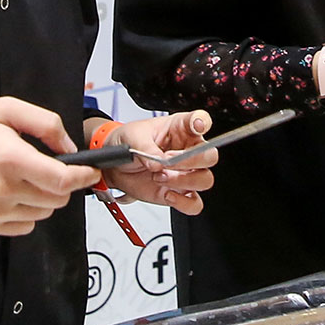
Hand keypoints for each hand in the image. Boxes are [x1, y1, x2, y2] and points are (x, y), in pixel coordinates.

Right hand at [0, 97, 99, 236]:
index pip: (61, 180)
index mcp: (10, 158)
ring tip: (25, 177)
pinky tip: (13, 192)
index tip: (91, 171)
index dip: (84, 177)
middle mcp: (2, 189)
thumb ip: (46, 124)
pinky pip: (27, 225)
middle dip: (63, 184)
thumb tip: (70, 150)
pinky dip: (29, 211)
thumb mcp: (6, 109)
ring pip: (44, 212)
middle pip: (57, 199)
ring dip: (46, 197)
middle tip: (50, 168)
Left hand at [100, 111, 217, 215]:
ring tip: (159, 176)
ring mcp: (185, 173)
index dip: (203, 122)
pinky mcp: (178, 193)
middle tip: (167, 160)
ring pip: (205, 180)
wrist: (114, 166)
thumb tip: (157, 163)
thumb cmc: (127, 143)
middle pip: (210, 156)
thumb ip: (145, 147)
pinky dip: (183, 203)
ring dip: (183, 181)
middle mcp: (188, 151)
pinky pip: (194, 204)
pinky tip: (167, 194)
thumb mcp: (132, 137)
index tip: (197, 126)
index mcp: (180, 129)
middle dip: (191, 160)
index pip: (200, 120)